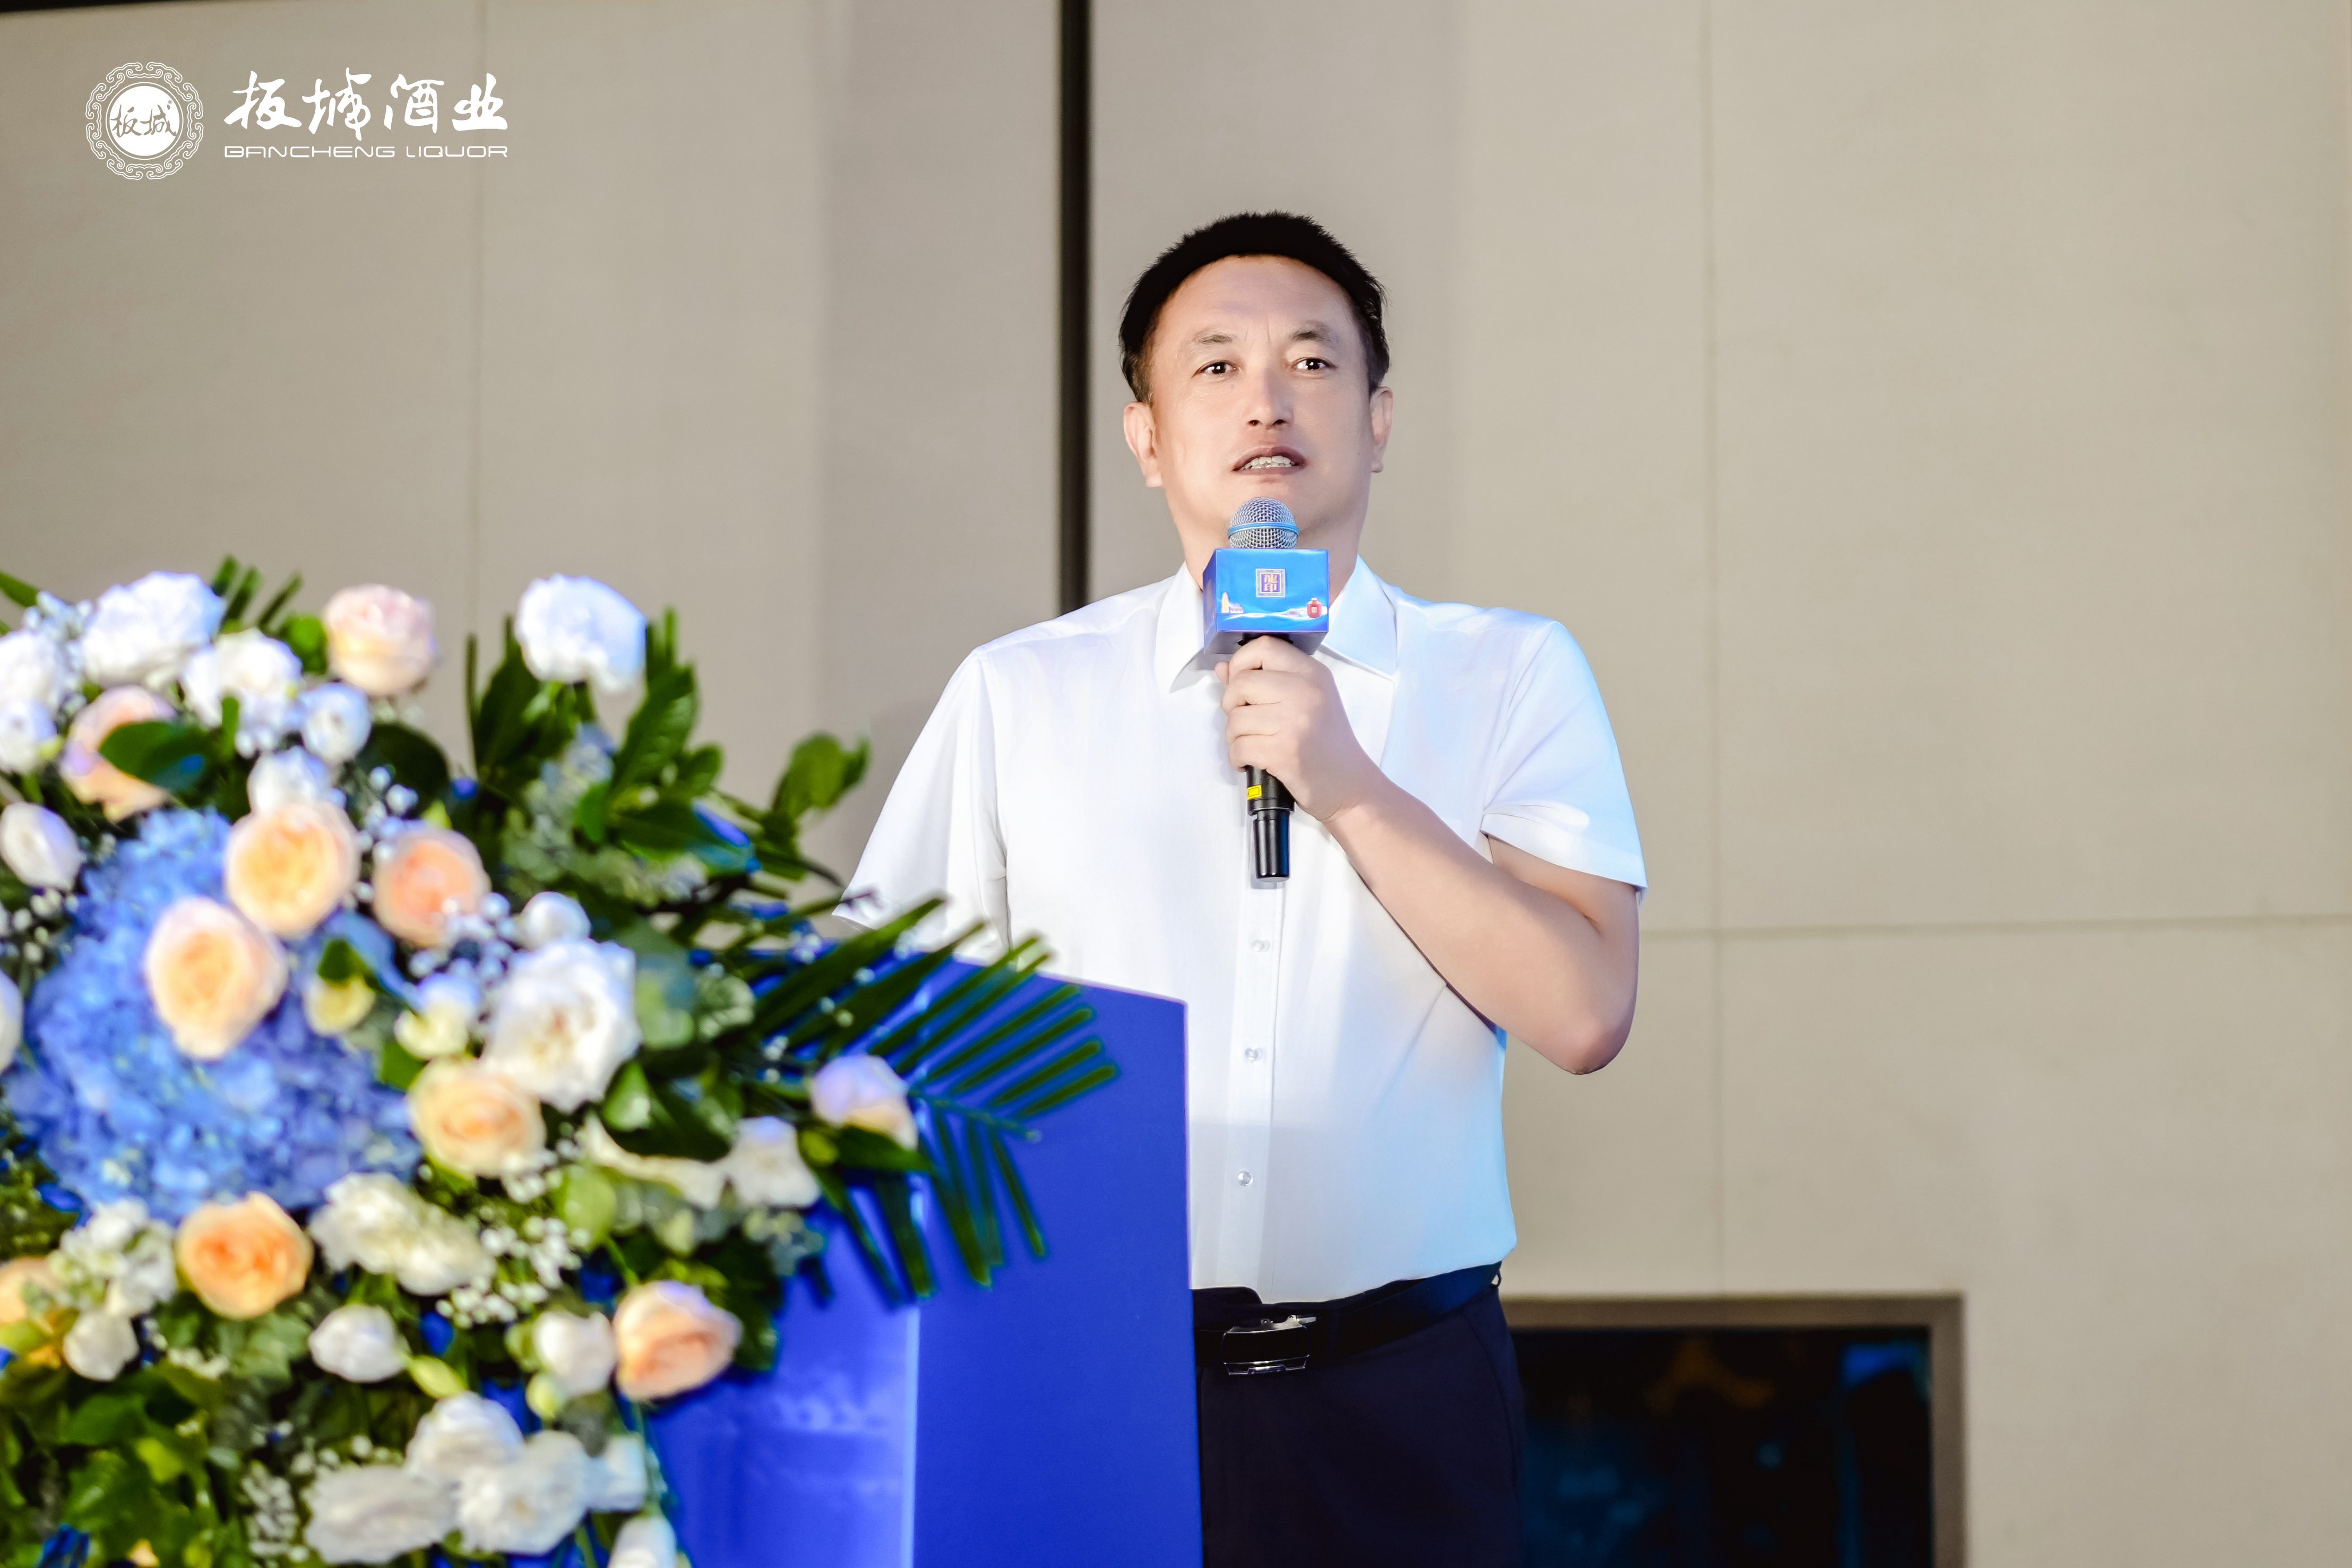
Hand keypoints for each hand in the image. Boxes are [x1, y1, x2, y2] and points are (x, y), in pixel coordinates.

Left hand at [1215, 638, 1386, 821]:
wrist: (1350, 786)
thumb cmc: (1327, 746)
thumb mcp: (1305, 702)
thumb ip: (1265, 681)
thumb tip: (1223, 668)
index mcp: (1312, 674)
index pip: (1263, 647)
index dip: (1240, 662)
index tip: (1240, 683)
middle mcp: (1305, 692)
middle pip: (1241, 682)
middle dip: (1232, 705)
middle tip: (1246, 721)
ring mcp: (1294, 721)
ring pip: (1235, 718)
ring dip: (1234, 737)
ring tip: (1253, 744)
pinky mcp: (1284, 752)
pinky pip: (1239, 747)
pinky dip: (1238, 758)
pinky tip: (1253, 761)